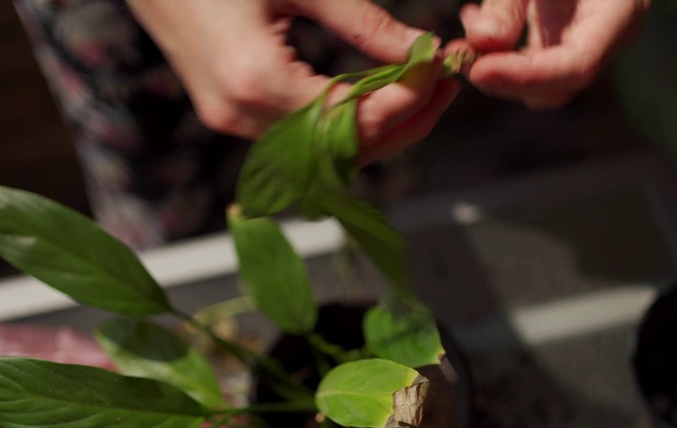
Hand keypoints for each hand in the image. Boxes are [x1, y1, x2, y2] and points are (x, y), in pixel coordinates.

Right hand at [128, 0, 459, 163]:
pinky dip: (343, 126)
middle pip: (344, 151)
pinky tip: (373, 98)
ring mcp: (232, 122)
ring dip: (377, 129)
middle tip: (445, 85)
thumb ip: (363, 23)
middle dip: (403, 123)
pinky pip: (301, 140)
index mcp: (256, 80)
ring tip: (419, 90)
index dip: (407, 98)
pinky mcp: (230, 115)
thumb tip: (421, 51)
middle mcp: (242, 116)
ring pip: (325, 155)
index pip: (353, 118)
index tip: (442, 69)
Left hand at [460, 0, 648, 108]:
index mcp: (618, 12)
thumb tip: (481, 41)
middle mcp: (608, 36)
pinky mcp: (566, 36)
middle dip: (505, 76)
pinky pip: (532, 59)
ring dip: (497, 66)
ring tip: (461, 41)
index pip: (577, 65)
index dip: (526, 76)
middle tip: (460, 55)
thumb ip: (508, 2)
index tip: (480, 71)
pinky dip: (499, 51)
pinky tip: (472, 21)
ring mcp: (589, 39)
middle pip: (557, 84)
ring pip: (542, 81)